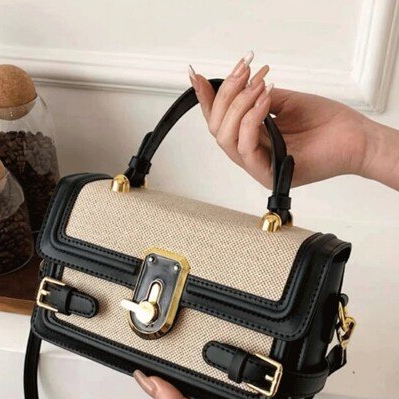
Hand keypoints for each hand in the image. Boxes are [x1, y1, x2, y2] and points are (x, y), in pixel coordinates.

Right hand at [188, 52, 386, 187]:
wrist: (353, 138)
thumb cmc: (326, 123)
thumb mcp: (284, 101)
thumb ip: (256, 96)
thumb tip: (237, 82)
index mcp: (253, 139)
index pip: (220, 121)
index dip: (207, 99)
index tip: (197, 75)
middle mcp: (252, 154)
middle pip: (217, 129)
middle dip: (225, 96)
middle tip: (244, 72)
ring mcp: (258, 166)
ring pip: (225, 138)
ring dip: (238, 106)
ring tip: (258, 85)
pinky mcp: (268, 174)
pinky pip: (246, 147)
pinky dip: (251, 119)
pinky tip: (265, 101)